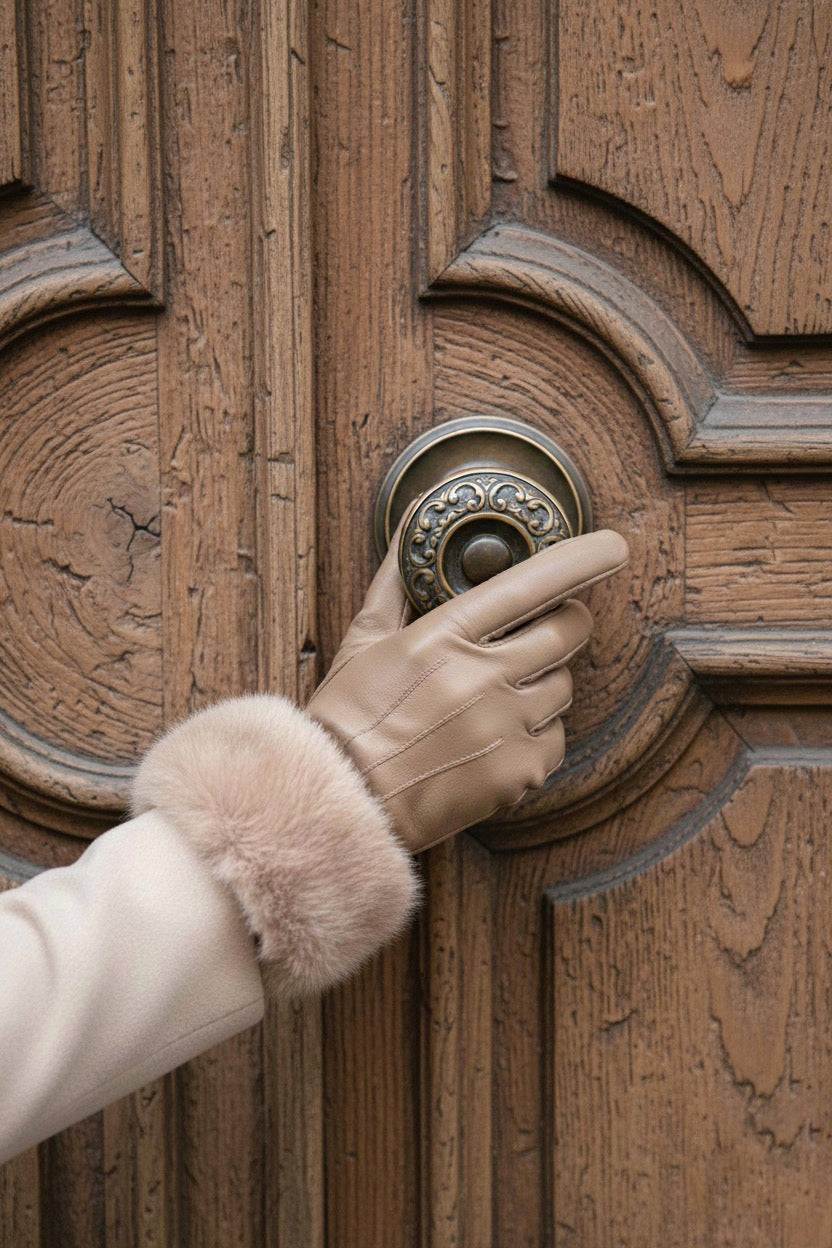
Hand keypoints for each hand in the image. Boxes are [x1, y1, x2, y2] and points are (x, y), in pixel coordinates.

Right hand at [308, 529, 628, 851]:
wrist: (344, 800)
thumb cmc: (348, 720)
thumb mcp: (363, 640)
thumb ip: (393, 583)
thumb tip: (406, 532)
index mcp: (445, 636)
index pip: (531, 583)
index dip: (582, 559)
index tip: (612, 547)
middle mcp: (482, 677)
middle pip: (569, 630)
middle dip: (567, 622)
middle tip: (547, 629)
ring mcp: (505, 726)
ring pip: (565, 687)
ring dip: (544, 685)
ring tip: (499, 698)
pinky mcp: (517, 772)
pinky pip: (555, 740)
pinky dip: (537, 737)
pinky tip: (497, 739)